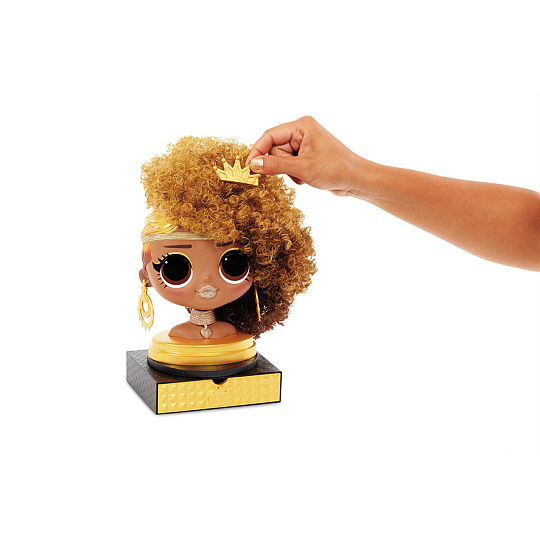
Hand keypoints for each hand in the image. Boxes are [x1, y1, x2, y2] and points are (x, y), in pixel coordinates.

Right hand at [246, 116, 363, 196]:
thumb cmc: (335, 169)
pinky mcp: (306, 156)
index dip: (257, 151)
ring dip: (290, 172)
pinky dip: (296, 174)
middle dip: (282, 164)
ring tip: (306, 175)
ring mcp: (304, 144)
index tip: (248, 167)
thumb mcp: (303, 168)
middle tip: (298, 171)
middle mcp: (301, 131)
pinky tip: (309, 177)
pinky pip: (289, 166)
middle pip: (274, 149)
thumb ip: (275, 165)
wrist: (356, 180)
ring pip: (281, 160)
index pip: (269, 135)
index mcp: (301, 125)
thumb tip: (252, 165)